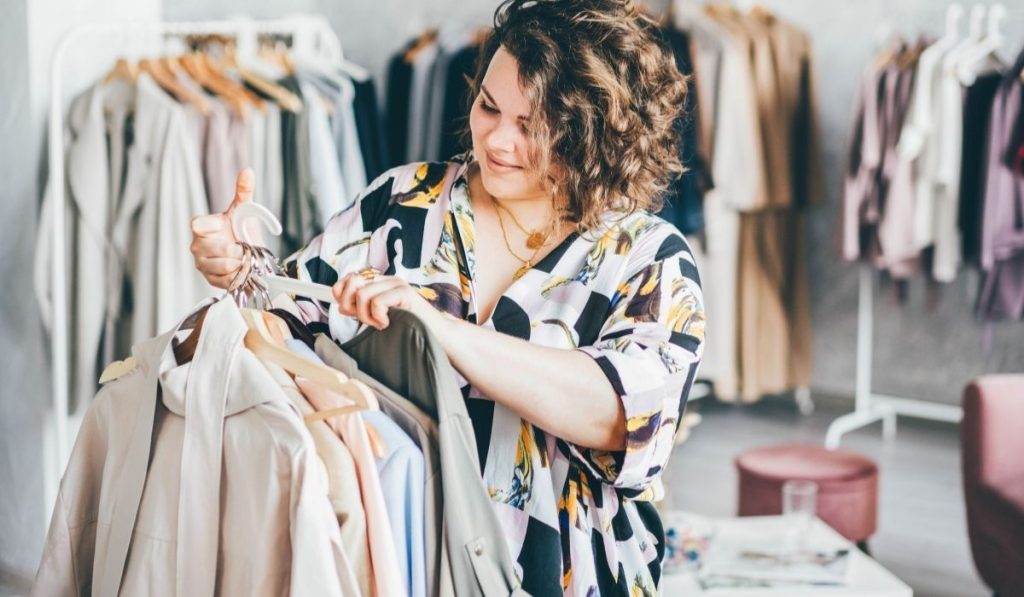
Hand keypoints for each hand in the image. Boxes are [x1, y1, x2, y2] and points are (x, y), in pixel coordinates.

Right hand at [190, 168, 253, 288]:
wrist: (250, 255)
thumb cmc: (242, 230)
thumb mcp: (244, 211)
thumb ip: (244, 191)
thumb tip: (248, 171)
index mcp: (202, 226)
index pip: (197, 225)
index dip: (211, 227)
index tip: (224, 226)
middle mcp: (198, 245)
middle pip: (213, 248)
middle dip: (234, 248)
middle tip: (242, 245)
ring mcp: (202, 263)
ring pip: (221, 265)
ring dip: (238, 262)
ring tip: (242, 257)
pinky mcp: (210, 279)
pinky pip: (225, 279)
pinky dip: (238, 275)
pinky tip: (239, 269)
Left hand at [332, 270, 450, 334]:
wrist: (437, 335)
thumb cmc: (409, 328)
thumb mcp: (379, 317)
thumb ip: (362, 310)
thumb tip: (342, 305)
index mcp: (380, 283)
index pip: (350, 277)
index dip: (342, 292)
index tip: (347, 309)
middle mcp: (387, 280)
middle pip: (352, 281)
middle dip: (350, 304)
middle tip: (365, 319)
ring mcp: (397, 284)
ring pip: (362, 294)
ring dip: (366, 315)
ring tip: (379, 324)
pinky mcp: (404, 292)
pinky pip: (376, 302)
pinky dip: (377, 317)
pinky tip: (387, 323)